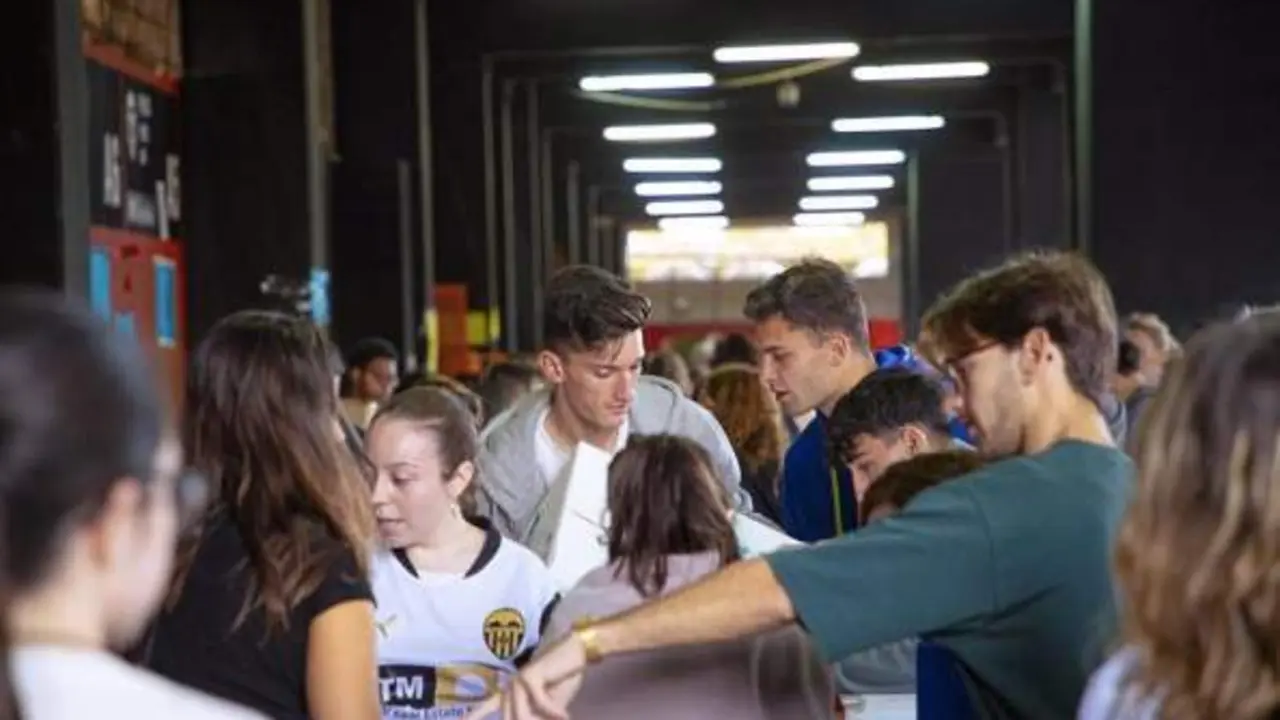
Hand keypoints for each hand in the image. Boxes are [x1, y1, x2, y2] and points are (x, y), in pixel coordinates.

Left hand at [468, 634, 587, 719]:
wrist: (575, 652)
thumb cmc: (562, 679)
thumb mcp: (549, 708)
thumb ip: (537, 717)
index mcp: (509, 695)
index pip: (486, 708)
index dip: (474, 715)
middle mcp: (508, 688)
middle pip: (512, 719)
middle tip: (556, 718)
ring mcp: (517, 682)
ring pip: (523, 717)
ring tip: (562, 717)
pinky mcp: (529, 677)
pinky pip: (541, 704)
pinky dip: (555, 712)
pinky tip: (566, 715)